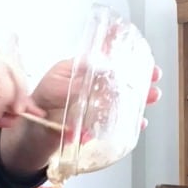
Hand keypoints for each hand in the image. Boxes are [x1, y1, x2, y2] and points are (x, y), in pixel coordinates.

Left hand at [31, 59, 162, 124]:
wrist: (32, 131)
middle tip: (154, 78)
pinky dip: (129, 123)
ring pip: (124, 99)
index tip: (143, 57)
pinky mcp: (98, 124)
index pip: (108, 58)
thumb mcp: (54, 86)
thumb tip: (100, 75)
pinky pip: (118, 122)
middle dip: (140, 78)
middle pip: (122, 79)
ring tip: (152, 97)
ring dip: (140, 99)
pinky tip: (138, 123)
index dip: (126, 57)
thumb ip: (75, 83)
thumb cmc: (39, 101)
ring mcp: (96, 106)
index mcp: (82, 71)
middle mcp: (92, 87)